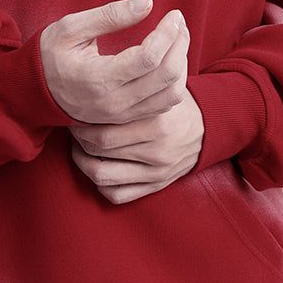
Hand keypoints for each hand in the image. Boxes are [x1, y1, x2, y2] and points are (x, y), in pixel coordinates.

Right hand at [39, 0, 189, 126]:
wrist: (32, 92)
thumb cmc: (50, 54)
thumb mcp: (71, 27)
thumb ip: (110, 15)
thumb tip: (148, 3)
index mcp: (98, 78)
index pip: (149, 58)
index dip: (168, 33)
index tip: (174, 14)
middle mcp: (114, 102)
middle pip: (166, 76)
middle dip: (180, 44)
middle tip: (179, 22)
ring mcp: (122, 115)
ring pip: (171, 94)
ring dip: (181, 64)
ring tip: (177, 39)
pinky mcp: (127, 119)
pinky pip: (164, 105)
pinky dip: (174, 82)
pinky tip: (169, 60)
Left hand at [68, 89, 205, 203]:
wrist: (208, 129)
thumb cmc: (175, 105)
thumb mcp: (159, 92)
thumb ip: (131, 92)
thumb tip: (91, 87)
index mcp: (156, 125)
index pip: (104, 132)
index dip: (81, 125)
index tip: (75, 115)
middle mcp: (156, 151)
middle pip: (100, 151)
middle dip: (79, 140)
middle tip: (75, 128)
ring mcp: (156, 173)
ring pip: (103, 177)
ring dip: (84, 163)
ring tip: (81, 148)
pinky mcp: (156, 186)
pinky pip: (118, 195)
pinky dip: (101, 184)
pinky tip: (97, 167)